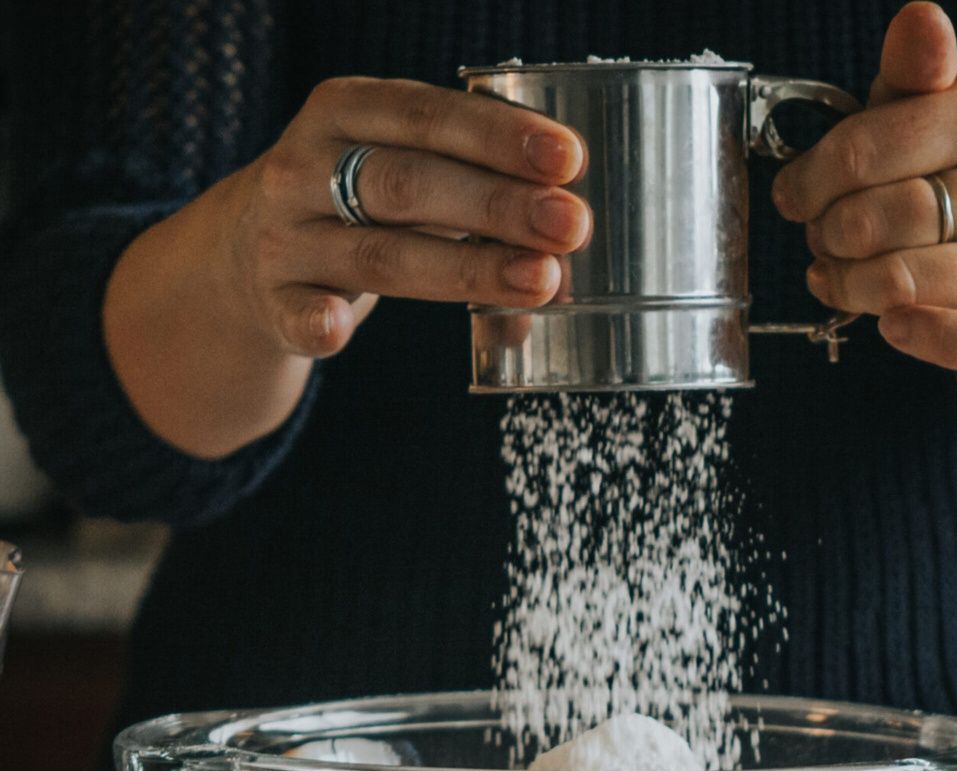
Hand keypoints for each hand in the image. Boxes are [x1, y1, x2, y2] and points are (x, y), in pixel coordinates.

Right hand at [220, 77, 589, 358]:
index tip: (567, 159)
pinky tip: (340, 331)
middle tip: (571, 225)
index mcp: (346, 112)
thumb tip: (567, 255)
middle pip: (407, 184)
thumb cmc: (355, 207)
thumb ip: (472, 193)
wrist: (244, 252)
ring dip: (463, 269)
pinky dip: (318, 323)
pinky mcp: (272, 300)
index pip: (427, 116)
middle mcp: (307, 167)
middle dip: (497, 204)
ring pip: (378, 254)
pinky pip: (297, 313)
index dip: (498, 136)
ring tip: (539, 281)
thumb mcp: (400, 170)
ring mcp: (285, 236)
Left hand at [771, 2, 956, 377]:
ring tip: (839, 281)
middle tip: (821, 243)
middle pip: (878, 221)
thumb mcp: (932, 118)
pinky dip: (920, 337)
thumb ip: (909, 77)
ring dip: (851, 290)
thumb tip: (918, 18)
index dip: (809, 181)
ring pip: (906, 283)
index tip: (792, 197)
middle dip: (828, 238)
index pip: (865, 148)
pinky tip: (891, 326)